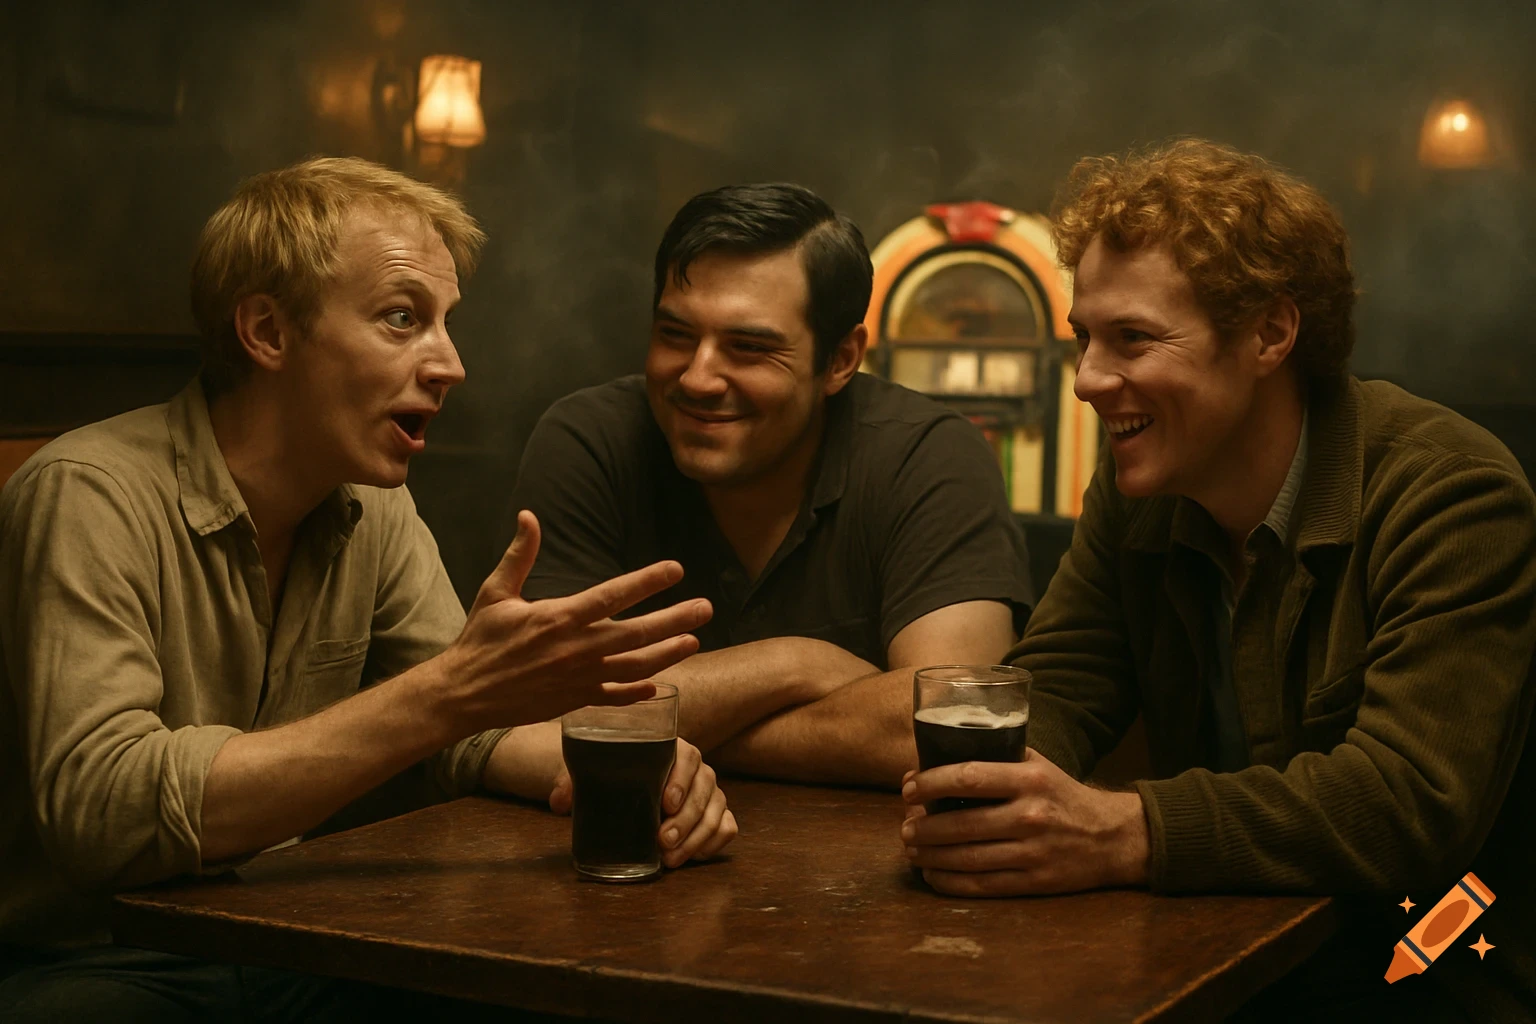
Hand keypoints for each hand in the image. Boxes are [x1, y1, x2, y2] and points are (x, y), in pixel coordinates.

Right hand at [434, 511, 712, 732]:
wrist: (463, 693)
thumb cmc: (480, 640)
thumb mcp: (496, 592)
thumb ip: (519, 555)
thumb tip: (529, 516)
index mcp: (559, 618)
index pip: (613, 595)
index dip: (647, 581)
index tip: (676, 569)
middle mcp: (576, 650)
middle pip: (636, 634)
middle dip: (674, 620)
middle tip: (705, 608)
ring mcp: (578, 679)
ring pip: (634, 667)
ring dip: (667, 654)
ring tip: (693, 641)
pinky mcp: (573, 701)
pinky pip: (613, 698)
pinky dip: (637, 692)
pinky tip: (658, 684)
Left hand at [549, 739, 737, 866]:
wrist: (628, 781)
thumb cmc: (613, 773)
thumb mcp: (592, 772)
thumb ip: (574, 782)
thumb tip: (559, 802)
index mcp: (671, 749)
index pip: (688, 757)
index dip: (682, 779)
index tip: (666, 802)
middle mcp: (697, 769)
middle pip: (705, 788)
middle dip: (687, 819)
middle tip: (662, 841)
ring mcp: (710, 792)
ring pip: (717, 811)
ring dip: (697, 837)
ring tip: (671, 859)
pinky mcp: (717, 813)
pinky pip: (727, 827)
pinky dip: (714, 842)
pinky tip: (694, 857)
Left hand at [899, 750, 1148, 895]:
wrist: (1113, 837)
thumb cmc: (1063, 795)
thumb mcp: (1037, 765)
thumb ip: (994, 758)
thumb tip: (932, 762)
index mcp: (1029, 779)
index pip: (970, 777)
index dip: (932, 783)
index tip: (908, 788)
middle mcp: (1030, 815)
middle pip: (962, 823)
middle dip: (924, 827)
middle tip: (903, 827)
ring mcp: (1032, 852)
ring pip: (968, 858)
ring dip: (931, 856)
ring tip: (911, 849)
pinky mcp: (1034, 882)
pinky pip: (982, 885)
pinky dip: (950, 882)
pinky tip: (933, 875)